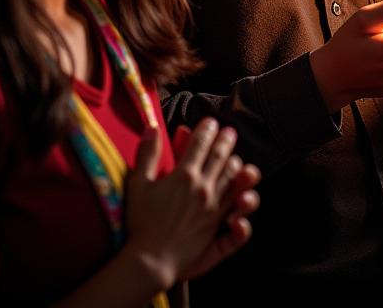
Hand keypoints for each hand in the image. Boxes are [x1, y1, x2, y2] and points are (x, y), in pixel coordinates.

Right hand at [124, 119, 257, 288]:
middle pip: (221, 158)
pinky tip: (243, 203)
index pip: (200, 144)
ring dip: (238, 167)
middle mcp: (204, 189)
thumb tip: (152, 127)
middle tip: (229, 132)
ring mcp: (215, 210)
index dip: (206, 130)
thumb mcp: (139, 184)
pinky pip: (239, 219)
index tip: (210, 122)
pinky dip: (244, 209)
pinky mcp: (219, 232)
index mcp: (185, 175)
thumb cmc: (141, 222)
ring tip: (238, 160)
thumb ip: (148, 154)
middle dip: (226, 142)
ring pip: (234, 181)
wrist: (149, 260)